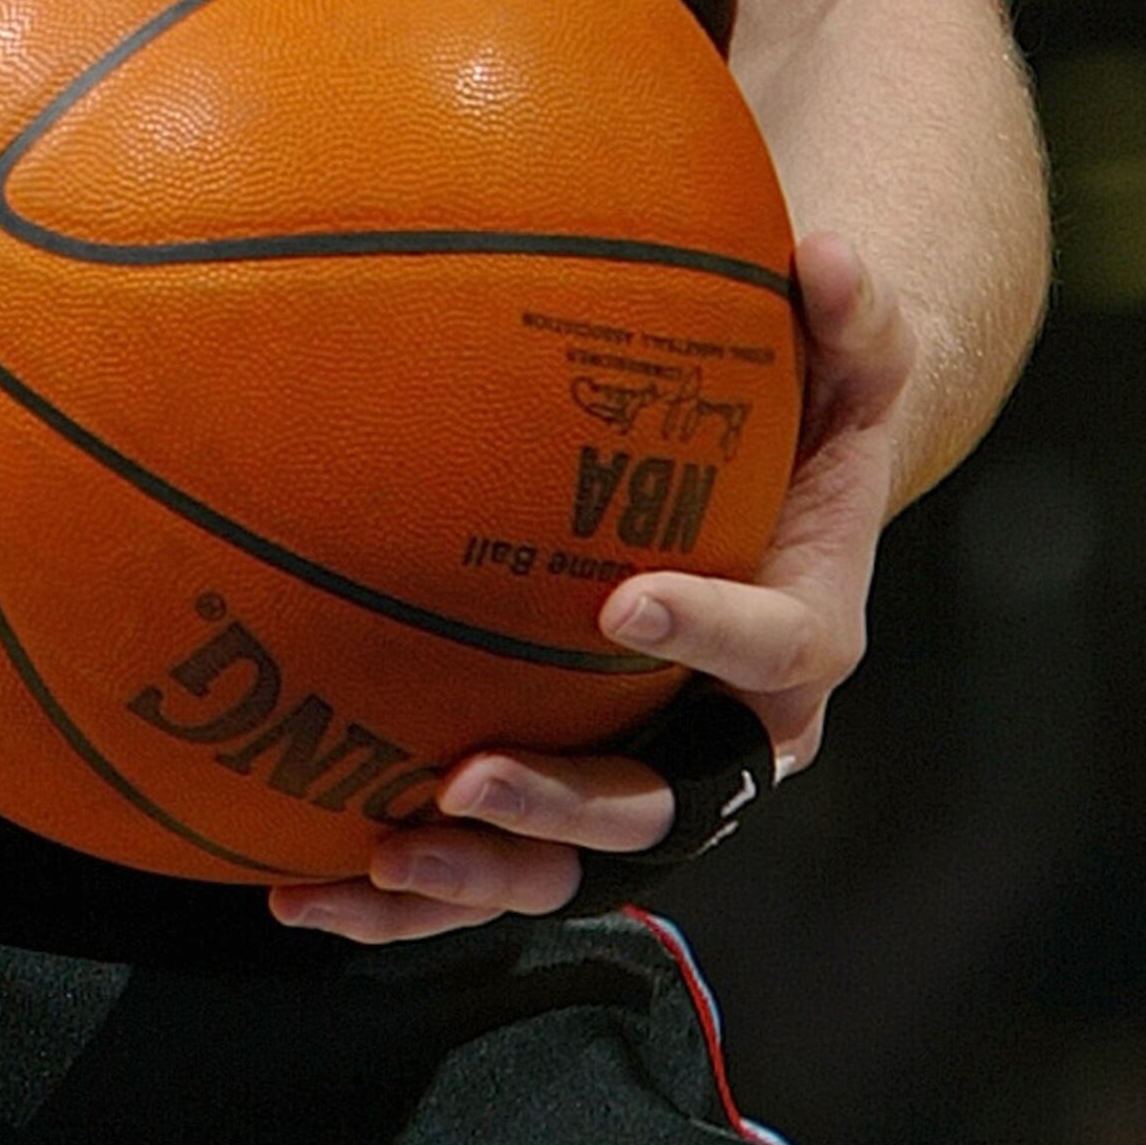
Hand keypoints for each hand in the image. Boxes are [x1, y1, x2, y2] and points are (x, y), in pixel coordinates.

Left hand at [267, 224, 914, 942]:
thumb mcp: (854, 355)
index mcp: (802, 635)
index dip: (707, 630)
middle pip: (660, 804)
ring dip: (472, 874)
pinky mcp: (565, 792)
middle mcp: (728, 737)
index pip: (772, 648)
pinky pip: (486, 862)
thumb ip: (853, 313)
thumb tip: (830, 251)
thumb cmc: (811, 410)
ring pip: (565, 864)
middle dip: (563, 804)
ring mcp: (643, 777)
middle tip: (469, 774)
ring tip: (374, 857)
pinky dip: (397, 893)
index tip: (621, 599)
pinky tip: (290, 888)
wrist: (780, 491)